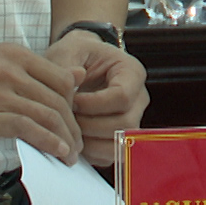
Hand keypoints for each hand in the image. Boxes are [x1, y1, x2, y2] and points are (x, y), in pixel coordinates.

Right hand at [0, 44, 83, 162]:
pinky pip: (29, 129)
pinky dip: (49, 142)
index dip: (73, 103)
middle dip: (73, 125)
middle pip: (59, 98)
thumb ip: (34, 72)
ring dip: (66, 138)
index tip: (73, 121)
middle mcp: (8, 68)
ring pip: (48, 114)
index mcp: (12, 54)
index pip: (61, 77)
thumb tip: (77, 75)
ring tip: (70, 154)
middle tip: (78, 144)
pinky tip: (57, 152)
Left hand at [47, 29, 148, 165]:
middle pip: (125, 124)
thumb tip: (73, 78)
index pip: (122, 96)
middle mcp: (138, 99)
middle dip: (91, 125)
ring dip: (90, 142)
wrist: (77, 66)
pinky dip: (90, 153)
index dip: (94, 104)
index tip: (72, 101)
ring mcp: (132, 121)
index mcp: (131, 72)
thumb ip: (67, 64)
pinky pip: (110, 155)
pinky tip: (74, 137)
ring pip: (120, 144)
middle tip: (67, 118)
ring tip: (69, 128)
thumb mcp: (69, 50)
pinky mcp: (121, 139)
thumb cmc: (76, 55)